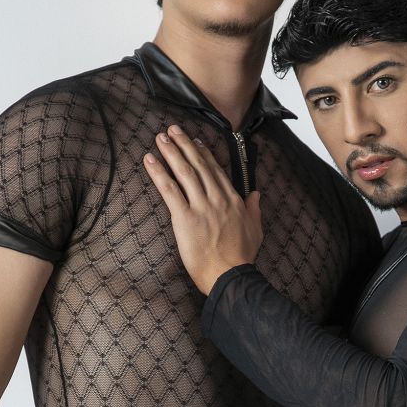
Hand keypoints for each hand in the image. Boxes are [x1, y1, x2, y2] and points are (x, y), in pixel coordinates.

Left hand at [143, 124, 262, 294]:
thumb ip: (255, 209)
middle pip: (198, 165)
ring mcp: (201, 207)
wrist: (230, 276)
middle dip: (184, 145)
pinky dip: (159, 173)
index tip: (196, 141)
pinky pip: (169, 190)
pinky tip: (150, 160)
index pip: (216, 171)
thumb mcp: (256, 230)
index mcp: (233, 200)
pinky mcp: (185, 218)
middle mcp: (217, 199)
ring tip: (160, 137)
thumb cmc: (241, 258)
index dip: (204, 154)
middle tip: (172, 130)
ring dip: (171, 152)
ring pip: (184, 172)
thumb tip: (256, 194)